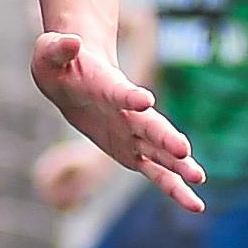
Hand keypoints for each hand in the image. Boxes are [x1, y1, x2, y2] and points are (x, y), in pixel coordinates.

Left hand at [34, 32, 202, 212]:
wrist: (71, 79)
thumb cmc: (60, 64)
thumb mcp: (49, 53)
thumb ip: (58, 48)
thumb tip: (69, 42)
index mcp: (108, 86)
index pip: (121, 91)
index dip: (130, 95)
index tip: (144, 99)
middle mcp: (128, 112)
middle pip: (150, 125)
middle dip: (164, 137)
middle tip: (183, 149)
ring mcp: (133, 134)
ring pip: (159, 153)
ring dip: (178, 166)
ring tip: (198, 178)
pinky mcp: (131, 153)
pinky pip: (156, 173)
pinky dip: (174, 188)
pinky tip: (195, 204)